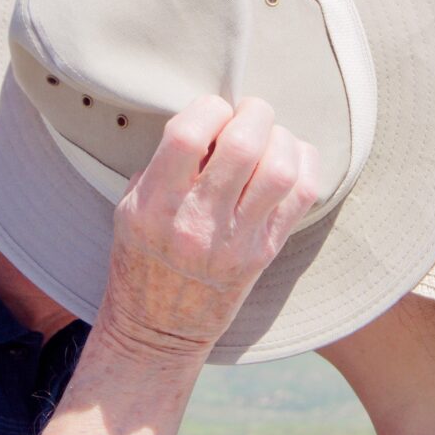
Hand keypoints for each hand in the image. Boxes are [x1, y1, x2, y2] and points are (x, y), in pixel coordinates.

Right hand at [96, 95, 319, 360]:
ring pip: (279, 169)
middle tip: (249, 113)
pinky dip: (305, 162)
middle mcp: (197, 223)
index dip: (208, 108)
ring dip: (281, 138)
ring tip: (270, 136)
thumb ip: (163, 165)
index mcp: (155, 206)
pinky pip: (302, 195)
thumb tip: (211, 123)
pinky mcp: (265, 251)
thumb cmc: (142, 257)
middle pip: (243, 145)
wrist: (159, 327)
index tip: (212, 111)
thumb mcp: (129, 208)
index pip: (188, 136)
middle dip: (253, 113)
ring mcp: (236, 240)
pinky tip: (291, 157)